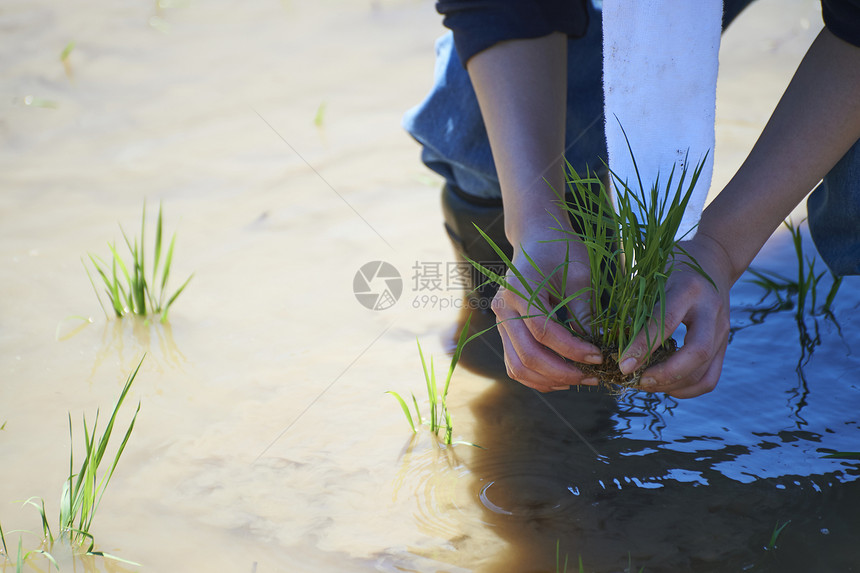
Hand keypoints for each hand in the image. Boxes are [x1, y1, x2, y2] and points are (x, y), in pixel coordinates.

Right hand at [491, 234, 602, 391]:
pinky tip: (563, 378)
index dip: (571, 349)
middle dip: (563, 371)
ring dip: (550, 380)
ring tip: (581, 379)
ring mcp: (499, 322)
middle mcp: (503, 308)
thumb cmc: (560, 251)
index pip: (542, 330)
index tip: (599, 356)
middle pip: (527, 355)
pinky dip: (537, 378)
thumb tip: (598, 346)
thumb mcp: (579, 274)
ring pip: (517, 367)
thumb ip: (584, 310)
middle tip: (593, 375)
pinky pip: (515, 365)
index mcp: (519, 289)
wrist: (535, 240)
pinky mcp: (505, 332)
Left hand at [618, 232, 733, 397]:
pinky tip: (664, 385)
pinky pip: (710, 378)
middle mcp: (712, 311)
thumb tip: (612, 341)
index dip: (643, 347)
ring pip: (704, 372)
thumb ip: (638, 304)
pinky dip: (686, 389)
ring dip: (673, 385)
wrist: (713, 261)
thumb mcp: (653, 275)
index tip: (623, 366)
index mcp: (689, 288)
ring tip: (645, 383)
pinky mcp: (724, 345)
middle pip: (696, 353)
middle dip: (664, 374)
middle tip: (637, 380)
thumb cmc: (672, 266)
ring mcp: (723, 331)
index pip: (666, 322)